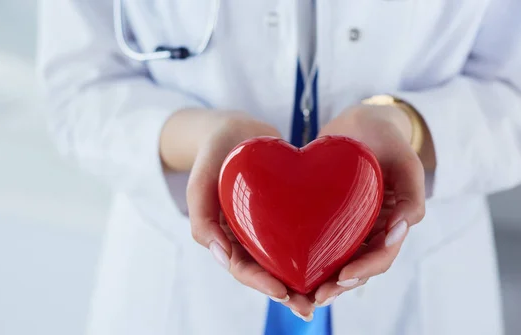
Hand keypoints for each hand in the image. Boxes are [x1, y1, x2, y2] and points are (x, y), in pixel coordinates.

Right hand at [186, 113, 316, 319]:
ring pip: (286, 259)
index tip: (283, 292)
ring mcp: (267, 226)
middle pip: (267, 271)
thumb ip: (201, 218)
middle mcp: (247, 236)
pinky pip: (301, 234)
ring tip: (326, 293)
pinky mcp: (287, 213)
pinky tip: (337, 257)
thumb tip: (221, 256)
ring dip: (304, 279)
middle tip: (310, 306)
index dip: (261, 283)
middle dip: (287, 292)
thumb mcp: (199, 182)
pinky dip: (316, 249)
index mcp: (225, 236)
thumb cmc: (213, 154)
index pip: (242, 267)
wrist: (236, 129)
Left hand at [312, 104, 425, 306]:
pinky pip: (319, 241)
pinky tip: (286, 266)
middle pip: (358, 266)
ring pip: (338, 260)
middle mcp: (371, 228)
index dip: (365, 270)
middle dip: (339, 285)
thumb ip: (413, 193)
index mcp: (393, 220)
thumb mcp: (406, 158)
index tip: (343, 277)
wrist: (358, 122)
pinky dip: (308, 257)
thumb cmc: (385, 136)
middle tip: (316, 297)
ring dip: (322, 279)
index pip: (382, 255)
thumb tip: (401, 230)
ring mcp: (349, 224)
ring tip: (301, 294)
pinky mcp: (327, 217)